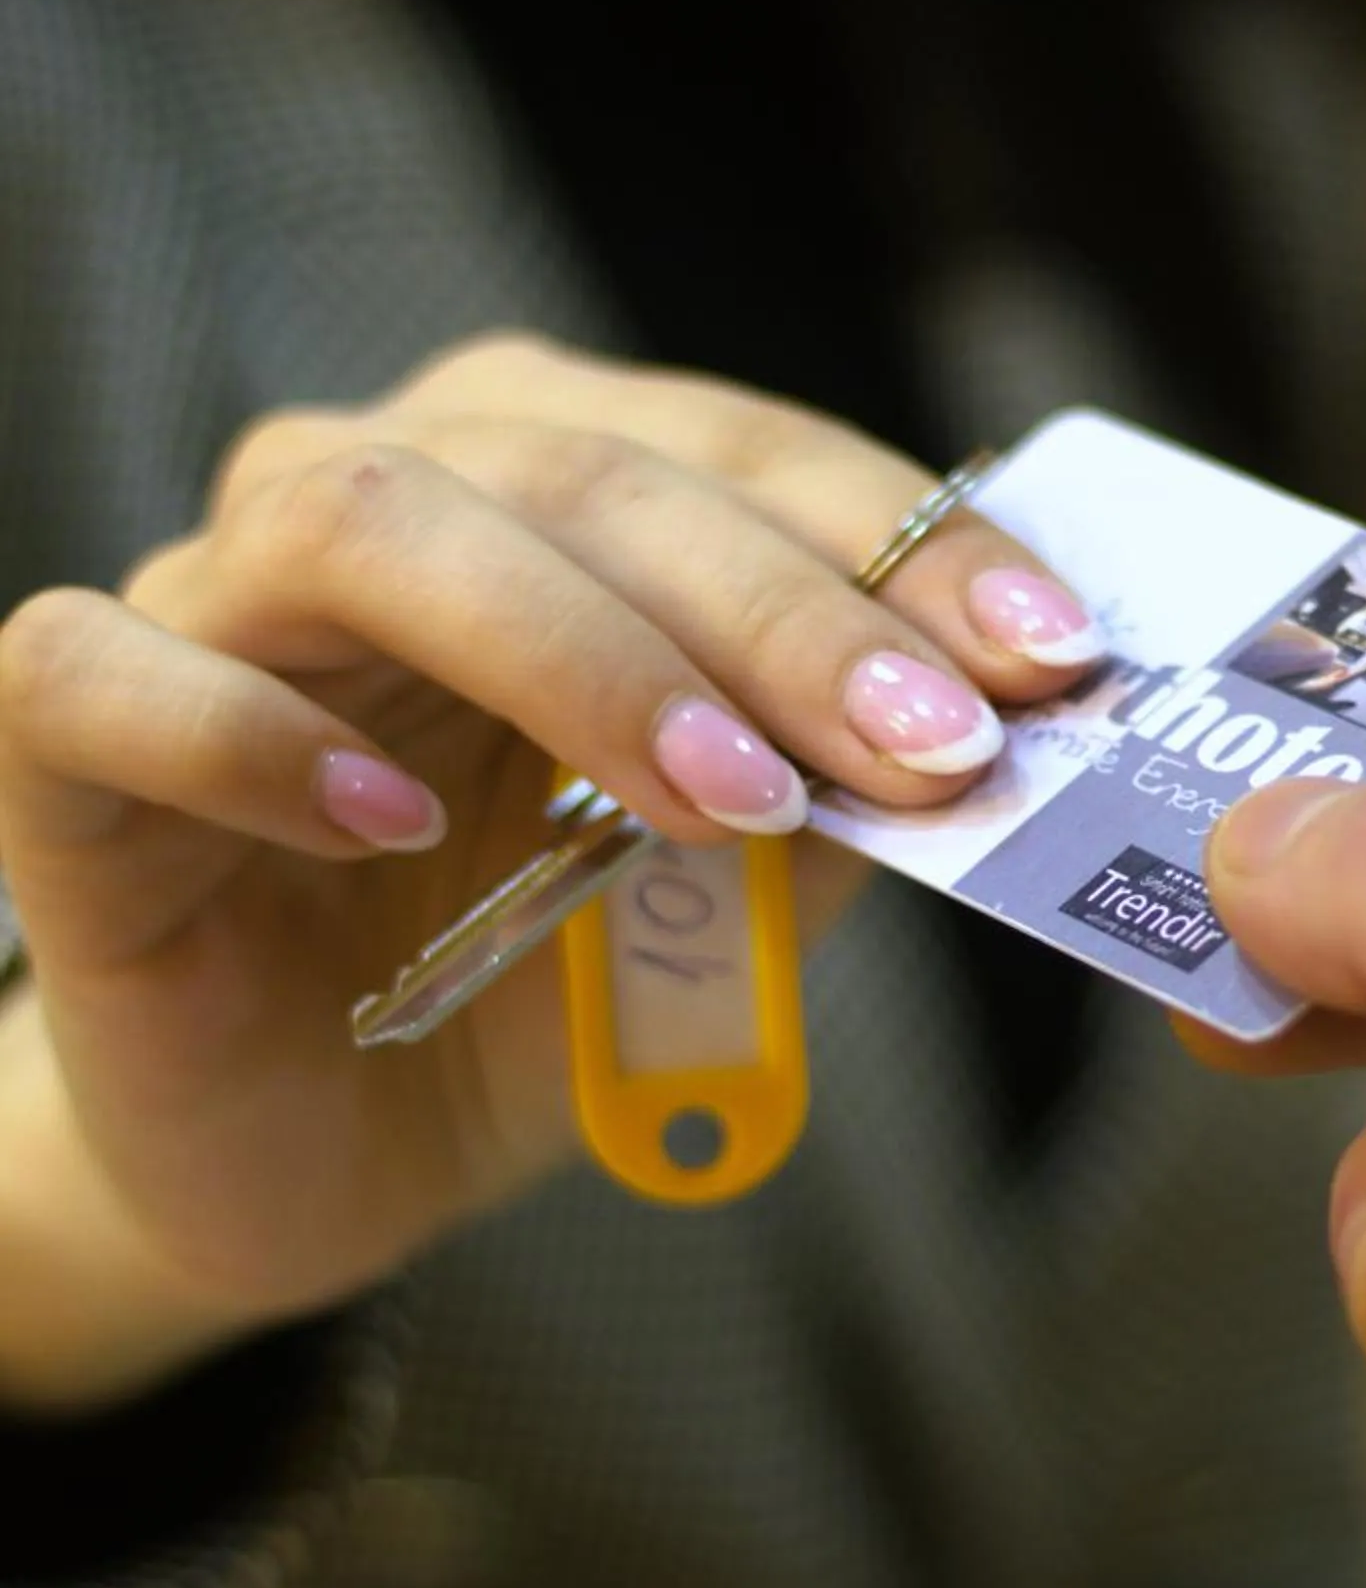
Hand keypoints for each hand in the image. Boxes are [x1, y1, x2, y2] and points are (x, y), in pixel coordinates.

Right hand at [0, 336, 1097, 1345]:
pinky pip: (106, 677)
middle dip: (776, 608)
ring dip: (573, 651)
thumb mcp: (717, 889)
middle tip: (921, 749)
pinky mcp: (57, 743)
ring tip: (722, 792)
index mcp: (540, 487)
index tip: (1046, 659)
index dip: (894, 541)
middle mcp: (371, 496)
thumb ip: (828, 795)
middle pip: (571, 468)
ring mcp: (202, 604)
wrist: (306, 1140)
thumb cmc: (515, 984)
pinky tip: (390, 824)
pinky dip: (252, 736)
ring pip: (358, 525)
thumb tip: (1005, 735)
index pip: (728, 447)